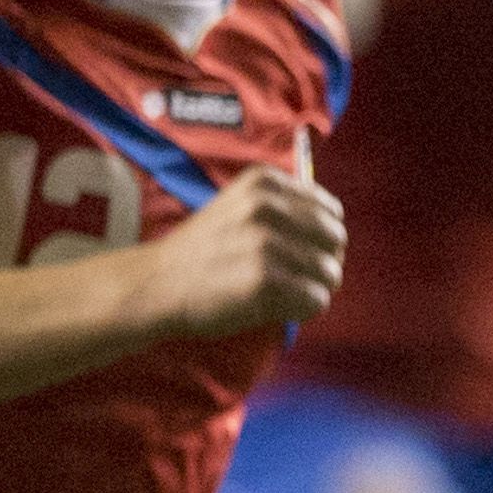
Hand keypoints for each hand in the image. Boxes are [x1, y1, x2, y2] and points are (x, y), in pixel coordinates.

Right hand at [144, 166, 345, 340]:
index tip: (298, 254)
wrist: (156, 284)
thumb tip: (336, 230)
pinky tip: (276, 308)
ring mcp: (265, 243)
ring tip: (281, 294)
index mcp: (265, 182)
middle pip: (336, 241)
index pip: (331, 212)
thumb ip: (284, 208)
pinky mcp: (264, 281)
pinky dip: (302, 310)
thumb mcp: (240, 206)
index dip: (320, 239)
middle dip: (323, 263)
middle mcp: (267, 206)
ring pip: (330, 273)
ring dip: (312, 290)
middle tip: (294, 279)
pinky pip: (316, 300)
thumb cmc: (205, 252)